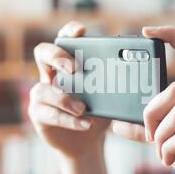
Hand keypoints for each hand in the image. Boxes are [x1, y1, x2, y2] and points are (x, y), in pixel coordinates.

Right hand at [29, 21, 109, 158]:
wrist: (86, 142)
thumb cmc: (98, 112)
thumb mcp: (108, 95)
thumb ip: (114, 82)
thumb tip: (136, 69)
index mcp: (67, 62)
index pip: (63, 38)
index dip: (69, 32)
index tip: (81, 32)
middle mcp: (50, 73)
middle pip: (42, 52)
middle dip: (57, 57)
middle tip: (75, 69)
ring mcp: (41, 93)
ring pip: (43, 89)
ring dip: (64, 98)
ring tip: (83, 108)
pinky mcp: (38, 114)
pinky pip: (48, 114)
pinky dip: (67, 119)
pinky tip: (85, 124)